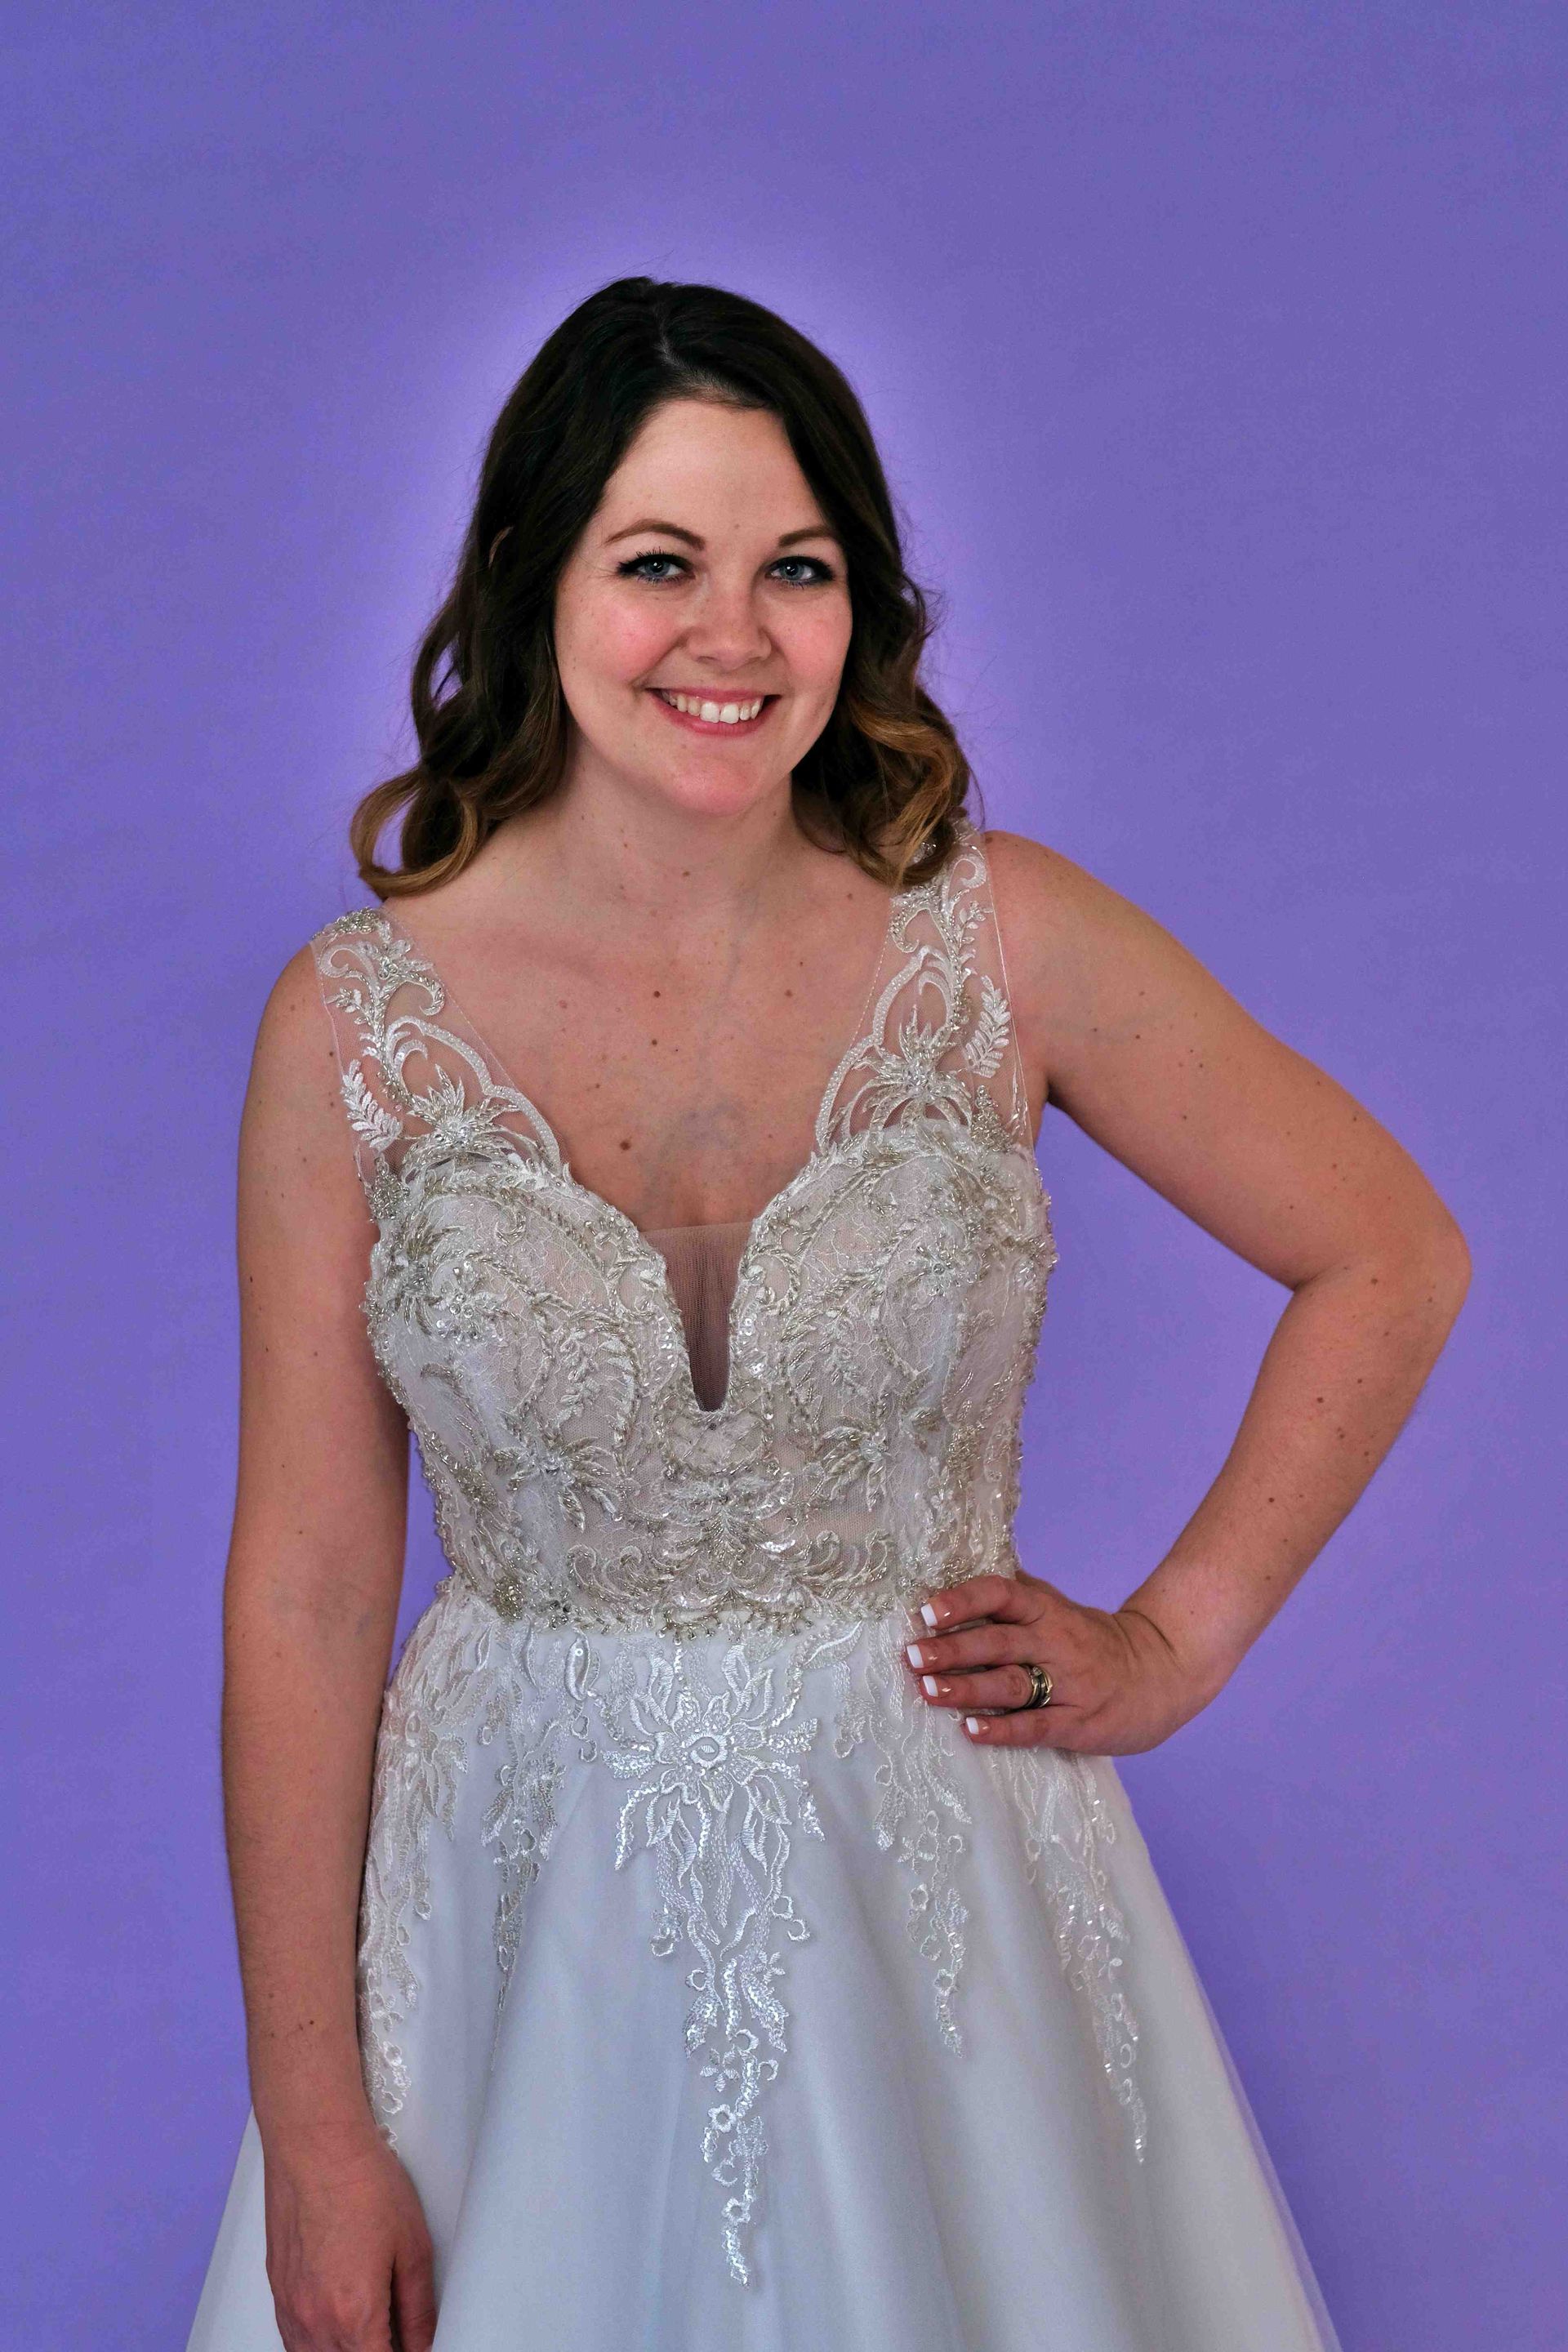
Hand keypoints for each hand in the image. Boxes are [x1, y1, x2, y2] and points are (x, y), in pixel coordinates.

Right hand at [262, 2117, 435, 2351]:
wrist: (316, 2145)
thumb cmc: (362, 2182)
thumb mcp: (412, 2247)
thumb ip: (418, 2308)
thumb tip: (423, 2342)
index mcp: (355, 2317)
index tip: (413, 2348)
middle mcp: (315, 2322)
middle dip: (377, 2351)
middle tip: (397, 2335)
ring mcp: (291, 2309)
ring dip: (345, 2351)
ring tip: (372, 2328)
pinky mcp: (278, 2291)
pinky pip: (294, 2340)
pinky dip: (318, 2344)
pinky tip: (338, 2325)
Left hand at [903, 1569, 1216, 1753]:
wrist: (1162, 1672)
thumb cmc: (1094, 1640)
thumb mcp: (1059, 1607)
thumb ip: (1016, 1592)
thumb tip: (962, 1565)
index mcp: (1045, 1610)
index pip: (1001, 1594)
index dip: (964, 1600)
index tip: (927, 1610)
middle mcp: (1054, 1642)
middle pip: (997, 1641)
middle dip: (951, 1648)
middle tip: (911, 1654)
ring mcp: (1067, 1683)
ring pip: (1010, 1683)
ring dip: (966, 1688)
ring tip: (928, 1690)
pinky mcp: (1077, 1722)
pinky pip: (1035, 1726)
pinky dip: (1002, 1730)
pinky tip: (970, 1731)